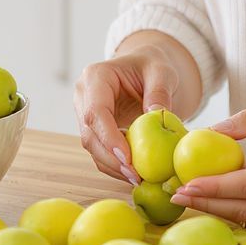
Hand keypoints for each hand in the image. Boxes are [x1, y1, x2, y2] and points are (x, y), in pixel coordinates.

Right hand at [74, 51, 179, 186]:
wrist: (144, 68)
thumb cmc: (152, 66)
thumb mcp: (162, 72)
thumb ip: (159, 91)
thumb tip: (158, 115)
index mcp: (95, 77)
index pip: (95, 111)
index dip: (108, 136)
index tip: (126, 158)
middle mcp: (84, 97)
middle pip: (89, 134)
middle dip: (111, 158)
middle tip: (135, 175)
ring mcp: (85, 115)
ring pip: (92, 147)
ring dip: (113, 166)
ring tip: (138, 178)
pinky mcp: (94, 130)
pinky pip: (101, 152)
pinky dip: (116, 165)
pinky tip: (135, 174)